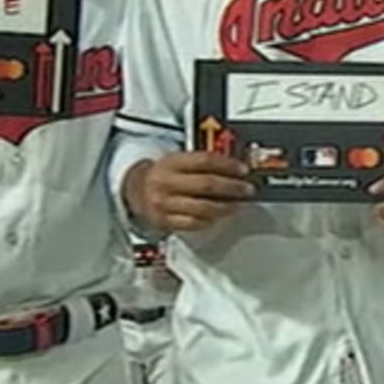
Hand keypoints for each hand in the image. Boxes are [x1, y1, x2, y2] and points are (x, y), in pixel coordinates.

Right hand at [127, 151, 252, 235]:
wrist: (136, 190)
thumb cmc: (164, 175)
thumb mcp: (178, 160)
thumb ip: (202, 163)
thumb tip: (234, 169)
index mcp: (171, 163)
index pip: (204, 161)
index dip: (227, 165)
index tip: (243, 170)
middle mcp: (166, 182)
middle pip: (206, 185)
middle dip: (232, 188)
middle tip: (247, 189)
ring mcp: (164, 204)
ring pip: (202, 207)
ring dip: (225, 207)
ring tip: (236, 205)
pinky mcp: (164, 221)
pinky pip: (193, 223)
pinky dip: (209, 220)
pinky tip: (218, 216)